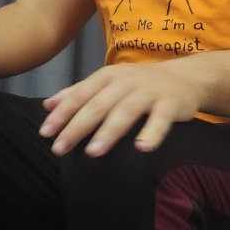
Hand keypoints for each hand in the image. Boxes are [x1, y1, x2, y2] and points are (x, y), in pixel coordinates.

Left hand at [40, 59, 214, 156]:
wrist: (185, 77)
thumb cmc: (138, 84)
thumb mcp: (108, 82)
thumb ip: (78, 92)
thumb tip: (47, 106)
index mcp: (107, 77)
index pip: (80, 95)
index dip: (62, 114)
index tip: (45, 133)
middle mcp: (126, 82)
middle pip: (98, 105)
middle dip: (77, 127)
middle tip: (60, 148)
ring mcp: (149, 92)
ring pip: (126, 111)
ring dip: (109, 131)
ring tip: (93, 152)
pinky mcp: (171, 103)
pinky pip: (161, 119)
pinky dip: (152, 133)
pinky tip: (142, 148)